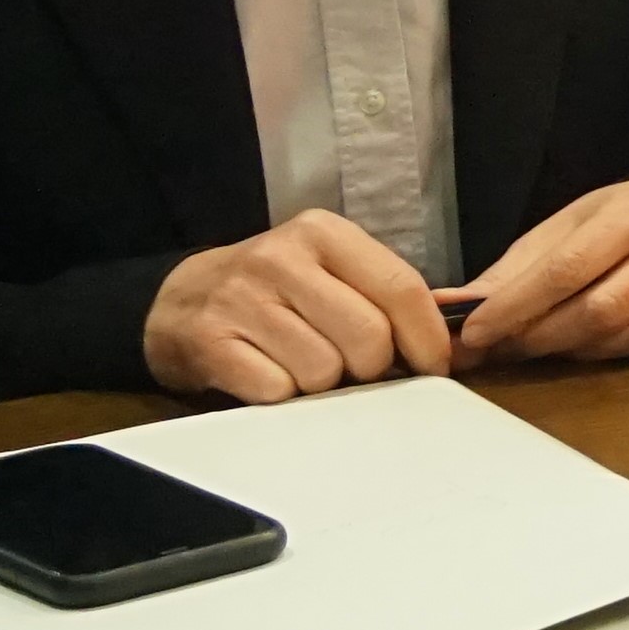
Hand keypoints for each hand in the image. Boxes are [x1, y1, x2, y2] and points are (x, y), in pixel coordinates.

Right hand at [142, 210, 452, 404]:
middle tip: (353, 367)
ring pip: (323, 371)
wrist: (177, 302)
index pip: (401, 288)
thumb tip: (451, 337)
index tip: (436, 367)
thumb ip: (382, 293)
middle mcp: (282, 258)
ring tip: (302, 363)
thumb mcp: (327, 269)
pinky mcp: (211, 343)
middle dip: (371, 367)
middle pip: (368, 337)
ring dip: (322, 384)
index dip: (428, 337)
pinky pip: (277, 391)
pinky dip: (281, 395)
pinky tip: (269, 373)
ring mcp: (242, 300)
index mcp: (324, 233)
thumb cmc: (272, 290)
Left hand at [453, 179, 628, 365]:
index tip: (474, 333)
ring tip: (547, 344)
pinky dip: (619, 352)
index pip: (568, 268)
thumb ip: (511, 273)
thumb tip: (446, 309)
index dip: (516, 306)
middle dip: (541, 336)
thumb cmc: (617, 221)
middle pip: (601, 308)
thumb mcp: (564, 230)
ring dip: (578, 350)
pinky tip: (596, 343)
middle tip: (502, 348)